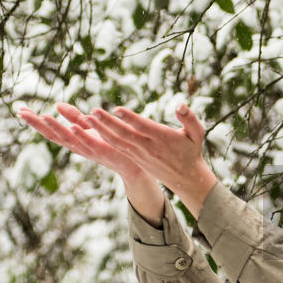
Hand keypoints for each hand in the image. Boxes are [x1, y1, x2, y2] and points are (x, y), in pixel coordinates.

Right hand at [18, 102, 144, 181]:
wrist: (132, 162)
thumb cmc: (110, 144)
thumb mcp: (89, 127)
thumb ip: (74, 117)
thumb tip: (57, 104)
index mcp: (72, 140)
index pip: (49, 130)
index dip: (35, 121)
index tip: (20, 111)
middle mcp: (76, 146)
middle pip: (53, 135)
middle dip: (37, 124)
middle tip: (21, 113)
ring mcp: (88, 149)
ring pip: (69, 139)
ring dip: (56, 128)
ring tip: (43, 116)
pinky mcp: (103, 150)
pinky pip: (90, 142)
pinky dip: (81, 135)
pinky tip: (73, 126)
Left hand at [85, 103, 217, 215]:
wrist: (185, 177)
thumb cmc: (191, 151)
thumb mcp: (197, 134)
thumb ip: (190, 119)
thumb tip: (180, 105)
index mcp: (162, 138)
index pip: (143, 127)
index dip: (130, 118)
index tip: (117, 109)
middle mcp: (148, 147)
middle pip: (124, 134)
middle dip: (107, 123)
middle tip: (92, 111)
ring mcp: (139, 153)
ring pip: (116, 141)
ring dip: (100, 130)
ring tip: (86, 118)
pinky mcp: (134, 157)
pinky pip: (117, 146)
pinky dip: (104, 138)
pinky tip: (93, 129)